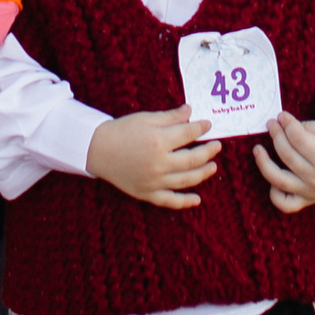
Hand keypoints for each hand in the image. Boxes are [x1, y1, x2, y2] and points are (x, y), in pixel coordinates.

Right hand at [88, 104, 221, 209]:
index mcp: (158, 141)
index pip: (187, 134)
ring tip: (213, 167)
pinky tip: (197, 200)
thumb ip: (170, 117)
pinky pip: (169, 201)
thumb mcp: (145, 119)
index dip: (200, 128)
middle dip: (207, 152)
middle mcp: (158, 163)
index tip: (208, 125)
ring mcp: (153, 181)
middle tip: (217, 146)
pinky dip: (184, 202)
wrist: (97, 149)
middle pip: (191, 159)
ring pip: (185, 180)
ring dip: (202, 174)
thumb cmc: (121, 130)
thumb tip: (190, 111)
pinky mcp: (146, 193)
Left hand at [254, 112, 314, 213]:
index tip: (281, 115)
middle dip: (276, 135)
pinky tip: (272, 179)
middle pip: (287, 155)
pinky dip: (275, 194)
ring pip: (279, 180)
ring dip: (264, 163)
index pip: (297, 138)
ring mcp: (311, 192)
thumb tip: (283, 124)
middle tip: (271, 123)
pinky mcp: (307, 200)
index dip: (286, 123)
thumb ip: (307, 127)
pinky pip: (285, 204)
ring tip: (257, 149)